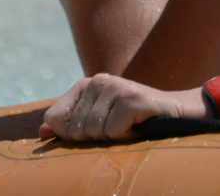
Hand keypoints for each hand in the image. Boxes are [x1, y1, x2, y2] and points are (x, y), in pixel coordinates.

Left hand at [39, 73, 194, 141]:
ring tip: (129, 126)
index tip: (98, 129)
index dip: (72, 134)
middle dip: (95, 138)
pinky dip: (126, 135)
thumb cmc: (136, 120)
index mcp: (86, 84)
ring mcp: (116, 87)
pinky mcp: (132, 98)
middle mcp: (99, 81)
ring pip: (93, 132)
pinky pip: (113, 131)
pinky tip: (139, 125)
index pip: (53, 118)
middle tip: (118, 128)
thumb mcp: (100, 122)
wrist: (178, 113)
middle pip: (73, 129)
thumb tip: (41, 133)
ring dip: (113, 137)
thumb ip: (70, 125)